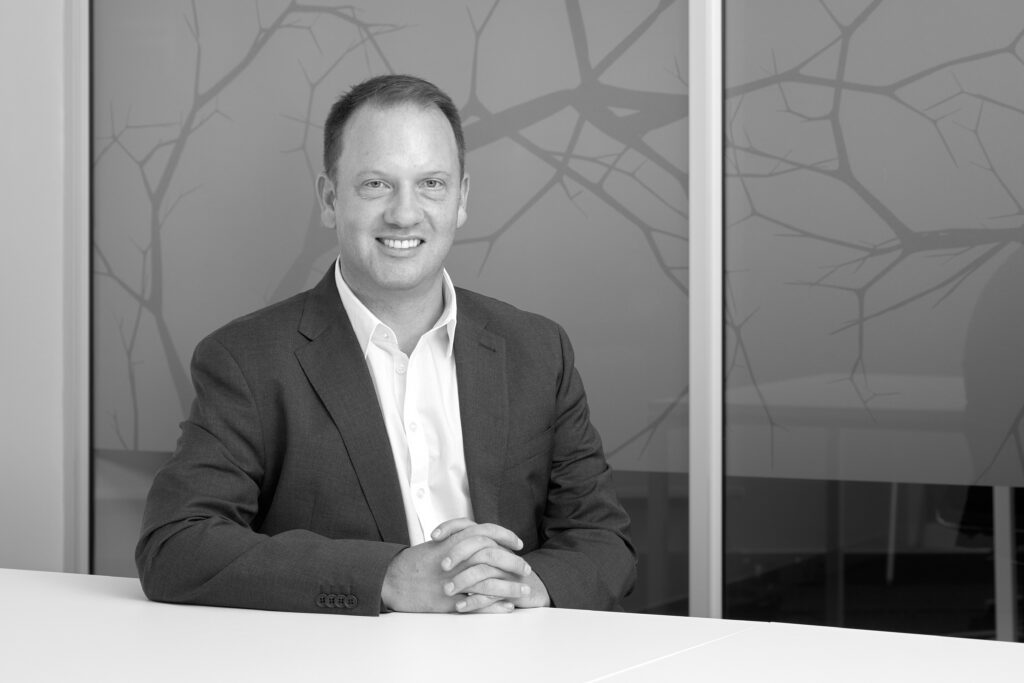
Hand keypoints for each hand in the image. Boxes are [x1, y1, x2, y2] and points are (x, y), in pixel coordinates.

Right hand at [381, 519, 529, 612]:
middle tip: (525, 567)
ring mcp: (452, 580)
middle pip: (493, 556)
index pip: (486, 532)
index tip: (517, 543)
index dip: (505, 536)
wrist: (391, 580)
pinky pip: (477, 604)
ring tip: (523, 590)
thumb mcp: (436, 545)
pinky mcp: (448, 601)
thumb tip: (478, 538)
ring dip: (510, 586)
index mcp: (452, 542)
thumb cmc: (413, 563)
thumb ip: (457, 539)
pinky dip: (495, 605)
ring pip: (489, 582)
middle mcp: (454, 559)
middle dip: (513, 562)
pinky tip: (507, 606)